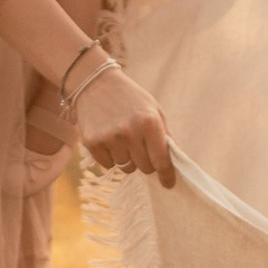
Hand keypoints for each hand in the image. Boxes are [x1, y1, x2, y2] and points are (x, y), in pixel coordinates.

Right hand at [73, 65, 177, 186]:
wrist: (95, 83)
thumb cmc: (130, 98)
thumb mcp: (154, 110)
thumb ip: (165, 136)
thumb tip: (175, 162)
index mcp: (149, 122)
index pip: (161, 160)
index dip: (166, 175)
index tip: (168, 184)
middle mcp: (130, 131)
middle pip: (145, 167)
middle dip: (146, 162)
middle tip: (140, 147)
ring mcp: (110, 138)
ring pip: (126, 168)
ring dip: (127, 159)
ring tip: (122, 139)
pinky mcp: (92, 143)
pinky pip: (108, 165)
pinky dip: (110, 157)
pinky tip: (108, 139)